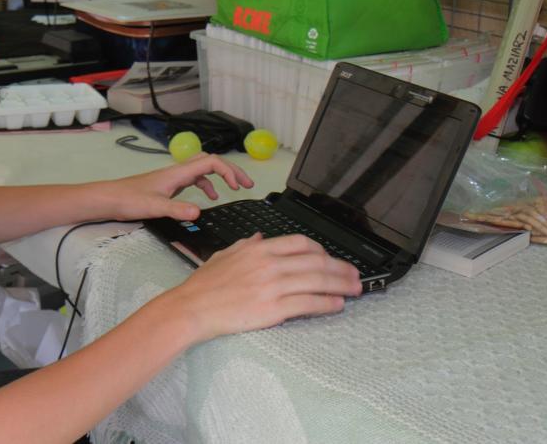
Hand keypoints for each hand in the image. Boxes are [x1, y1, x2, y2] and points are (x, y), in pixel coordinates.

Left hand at [98, 153, 252, 221]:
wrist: (109, 198)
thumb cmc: (127, 199)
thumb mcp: (154, 207)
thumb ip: (177, 209)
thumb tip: (199, 211)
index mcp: (177, 173)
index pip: (211, 162)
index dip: (228, 171)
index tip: (238, 186)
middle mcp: (177, 171)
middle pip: (211, 162)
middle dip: (231, 171)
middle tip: (246, 184)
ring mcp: (173, 177)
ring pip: (204, 170)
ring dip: (221, 177)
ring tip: (234, 189)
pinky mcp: (169, 185)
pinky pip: (195, 179)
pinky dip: (207, 185)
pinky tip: (208, 198)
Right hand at [164, 234, 362, 342]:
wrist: (192, 308)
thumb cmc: (204, 285)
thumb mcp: (224, 255)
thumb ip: (246, 245)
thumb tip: (260, 238)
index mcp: (259, 249)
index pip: (301, 243)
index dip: (321, 250)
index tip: (330, 258)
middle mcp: (269, 264)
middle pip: (317, 262)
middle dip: (340, 268)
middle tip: (354, 274)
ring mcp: (273, 286)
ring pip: (318, 281)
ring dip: (341, 285)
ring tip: (354, 289)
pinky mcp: (274, 308)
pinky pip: (309, 304)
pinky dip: (327, 304)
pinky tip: (336, 305)